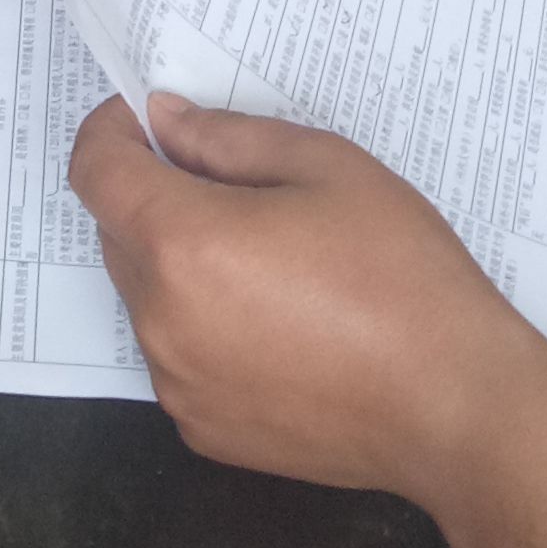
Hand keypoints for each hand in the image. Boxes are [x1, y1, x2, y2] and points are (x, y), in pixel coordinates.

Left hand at [69, 92, 546, 506]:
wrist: (451, 402)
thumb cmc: (400, 276)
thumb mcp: (327, 167)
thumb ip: (229, 138)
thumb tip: (167, 123)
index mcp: (183, 243)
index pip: (95, 171)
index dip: (111, 131)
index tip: (148, 120)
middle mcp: (160, 318)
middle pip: (119, 234)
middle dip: (156, 196)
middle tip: (236, 186)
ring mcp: (177, 382)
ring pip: (150, 297)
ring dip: (183, 266)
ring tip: (275, 263)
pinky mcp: (203, 428)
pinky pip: (178, 355)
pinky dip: (206, 327)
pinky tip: (282, 324)